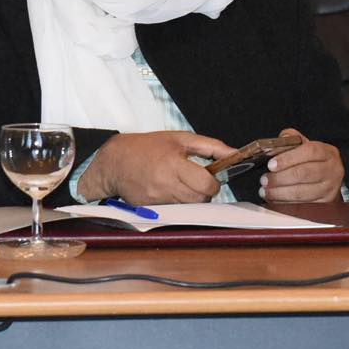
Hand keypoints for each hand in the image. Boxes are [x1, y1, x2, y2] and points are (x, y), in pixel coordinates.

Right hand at [77, 131, 234, 204]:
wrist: (113, 161)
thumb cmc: (148, 147)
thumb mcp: (180, 138)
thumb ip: (211, 146)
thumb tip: (235, 153)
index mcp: (173, 164)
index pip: (206, 184)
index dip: (214, 183)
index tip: (211, 177)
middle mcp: (164, 184)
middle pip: (200, 199)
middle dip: (205, 191)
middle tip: (197, 180)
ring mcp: (156, 199)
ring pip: (188, 206)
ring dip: (192, 197)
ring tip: (181, 182)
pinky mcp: (149, 208)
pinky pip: (174, 210)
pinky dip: (177, 202)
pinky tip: (168, 189)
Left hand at [259, 128, 344, 202]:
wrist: (328, 176)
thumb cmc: (312, 160)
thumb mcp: (303, 145)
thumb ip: (288, 141)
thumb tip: (271, 147)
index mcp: (328, 152)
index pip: (310, 152)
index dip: (288, 158)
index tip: (271, 164)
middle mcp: (333, 170)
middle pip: (304, 173)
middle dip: (280, 178)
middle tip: (265, 179)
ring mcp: (329, 187)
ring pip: (301, 192)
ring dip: (279, 192)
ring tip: (265, 190)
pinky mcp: (324, 201)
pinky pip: (301, 204)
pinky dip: (284, 202)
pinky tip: (274, 198)